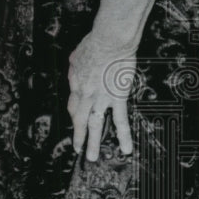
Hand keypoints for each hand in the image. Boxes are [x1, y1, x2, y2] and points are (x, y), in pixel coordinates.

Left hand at [67, 32, 136, 161]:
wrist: (110, 41)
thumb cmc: (95, 43)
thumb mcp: (76, 55)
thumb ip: (75, 67)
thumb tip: (75, 70)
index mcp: (76, 83)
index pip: (73, 105)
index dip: (74, 116)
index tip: (76, 122)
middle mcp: (85, 94)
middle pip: (79, 119)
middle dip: (78, 135)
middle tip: (78, 149)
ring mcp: (101, 98)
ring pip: (95, 124)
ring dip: (93, 142)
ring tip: (91, 157)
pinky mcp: (117, 98)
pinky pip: (120, 120)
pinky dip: (123, 136)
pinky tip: (126, 148)